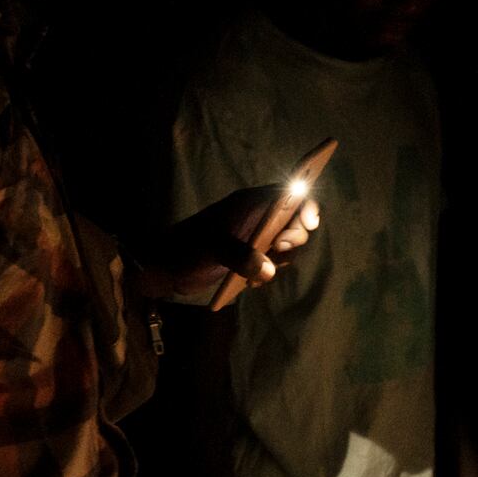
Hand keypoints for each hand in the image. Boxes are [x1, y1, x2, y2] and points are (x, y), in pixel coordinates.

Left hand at [151, 186, 320, 296]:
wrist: (168, 268)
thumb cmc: (188, 248)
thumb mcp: (213, 248)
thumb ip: (241, 256)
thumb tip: (268, 270)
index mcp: (250, 203)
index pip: (289, 193)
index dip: (305, 205)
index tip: (309, 222)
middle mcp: (257, 218)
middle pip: (294, 221)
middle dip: (294, 237)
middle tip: (279, 249)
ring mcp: (256, 238)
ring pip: (286, 244)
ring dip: (282, 259)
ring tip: (263, 272)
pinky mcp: (251, 257)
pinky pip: (273, 262)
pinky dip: (269, 272)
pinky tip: (252, 283)